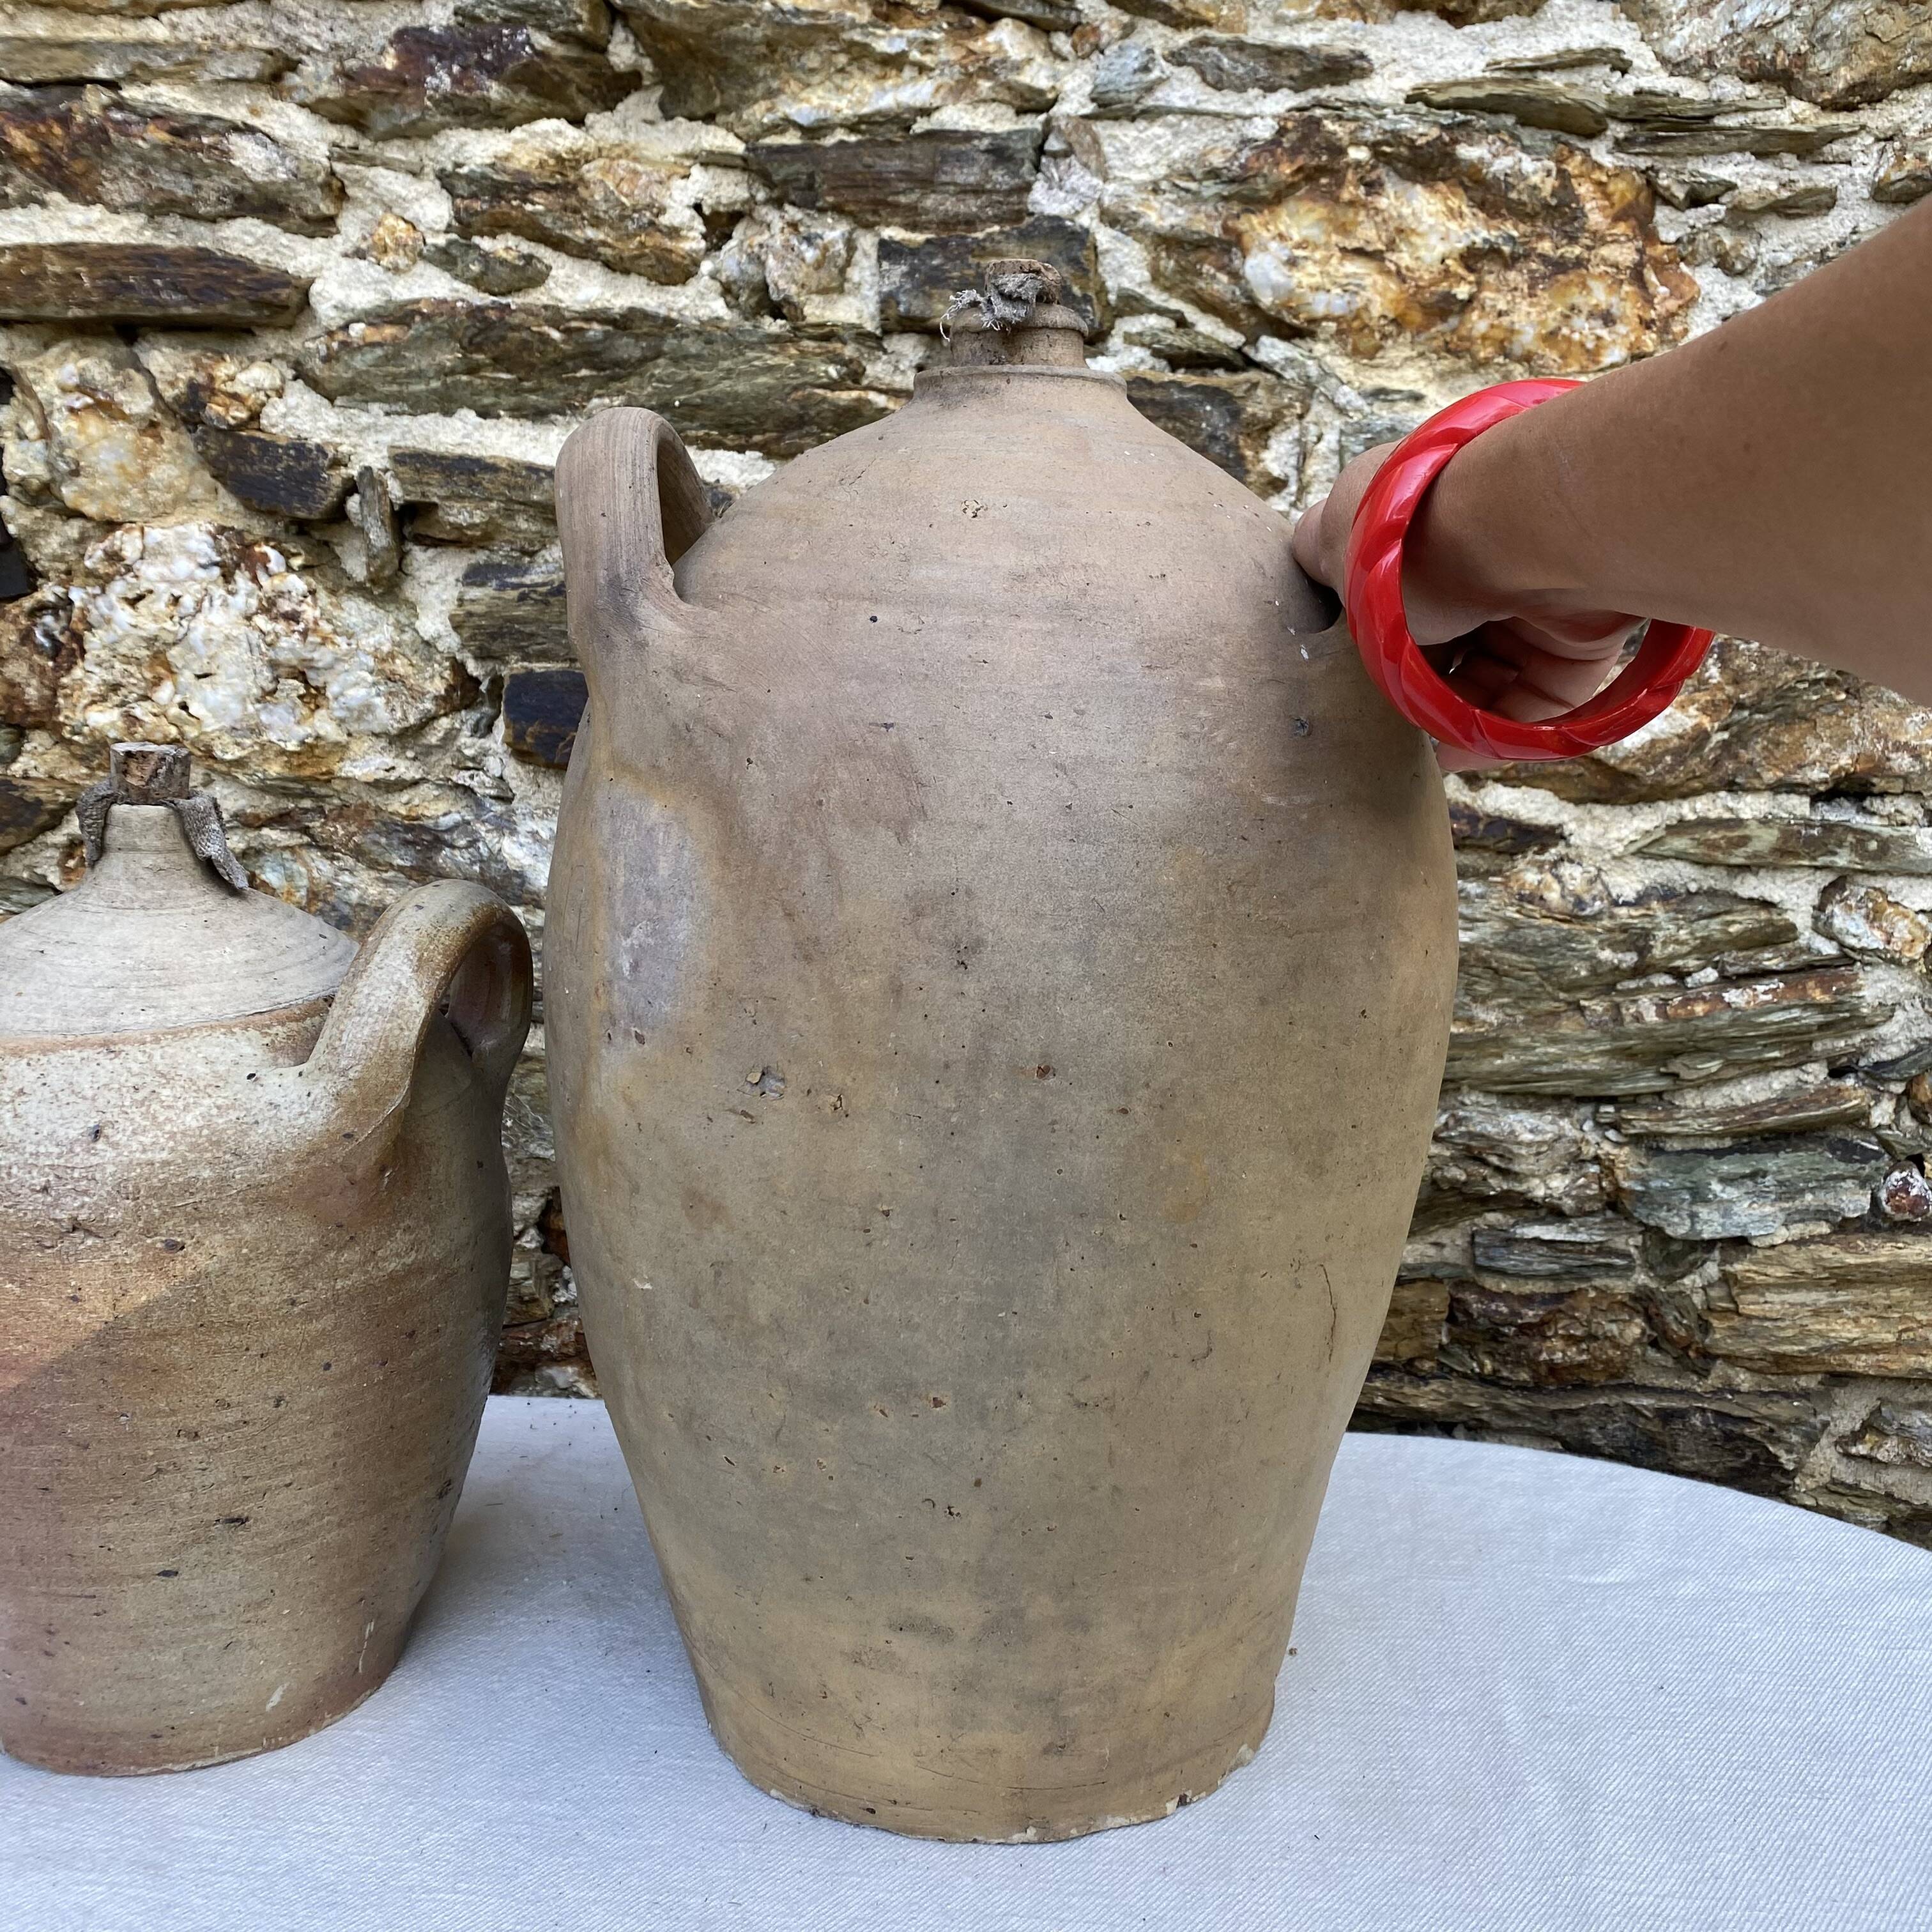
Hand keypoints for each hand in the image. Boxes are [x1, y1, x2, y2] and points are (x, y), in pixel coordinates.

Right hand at [1291, 442, 1638, 772]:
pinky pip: (1541, 696)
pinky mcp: (1584, 630)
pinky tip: (1458, 754)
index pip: (1397, 584)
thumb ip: (1319, 557)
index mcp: (1428, 516)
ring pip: (1494, 673)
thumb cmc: (1415, 539)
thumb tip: (1308, 554)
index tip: (1355, 671)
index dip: (1373, 633)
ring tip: (1425, 750)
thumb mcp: (1332, 542)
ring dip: (1456, 719)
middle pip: (1446, 637)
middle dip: (1418, 684)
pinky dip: (1501, 731)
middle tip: (1390, 721)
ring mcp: (1537, 588)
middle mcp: (1485, 548)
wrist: (1514, 531)